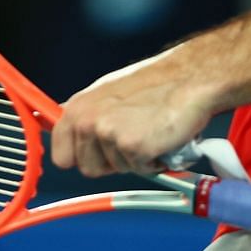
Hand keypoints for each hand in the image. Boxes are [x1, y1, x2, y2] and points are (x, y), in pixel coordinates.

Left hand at [51, 48, 217, 178]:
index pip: (61, 155)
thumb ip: (89, 114)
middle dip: (110, 162)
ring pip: (117, 170)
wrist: (189, 79)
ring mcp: (108, 134)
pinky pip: (141, 170)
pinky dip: (154, 160)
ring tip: (149, 132)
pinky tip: (161, 137)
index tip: (96, 155)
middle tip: (131, 139)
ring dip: (135, 159)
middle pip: (88, 169)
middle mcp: (87, 120)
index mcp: (78, 107)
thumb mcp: (108, 93)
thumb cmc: (155, 85)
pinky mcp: (132, 147)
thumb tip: (73, 131)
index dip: (81, 159)